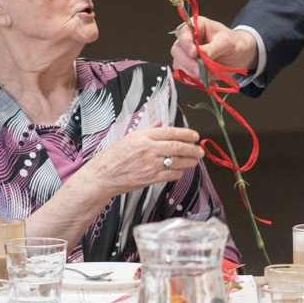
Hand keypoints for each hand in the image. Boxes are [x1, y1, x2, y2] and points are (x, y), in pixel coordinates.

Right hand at [86, 124, 206, 196]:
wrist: (103, 176)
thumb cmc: (114, 156)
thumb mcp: (129, 137)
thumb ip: (148, 130)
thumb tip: (161, 123)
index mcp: (142, 137)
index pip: (170, 132)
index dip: (186, 134)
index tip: (195, 136)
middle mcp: (147, 149)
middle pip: (177, 147)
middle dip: (192, 148)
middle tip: (200, 150)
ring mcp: (149, 165)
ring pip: (177, 161)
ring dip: (189, 161)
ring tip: (195, 160)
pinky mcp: (150, 179)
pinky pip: (170, 175)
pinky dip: (179, 173)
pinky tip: (181, 170)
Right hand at [172, 15, 254, 81]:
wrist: (240, 56)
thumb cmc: (234, 43)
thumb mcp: (226, 42)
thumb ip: (212, 48)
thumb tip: (200, 54)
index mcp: (197, 27)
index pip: (183, 31)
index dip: (185, 41)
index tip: (194, 52)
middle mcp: (189, 40)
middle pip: (177, 50)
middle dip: (188, 62)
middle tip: (199, 70)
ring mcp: (188, 55)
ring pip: (179, 64)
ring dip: (191, 74)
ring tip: (207, 78)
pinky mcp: (191, 68)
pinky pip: (186, 76)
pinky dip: (196, 82)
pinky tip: (209, 82)